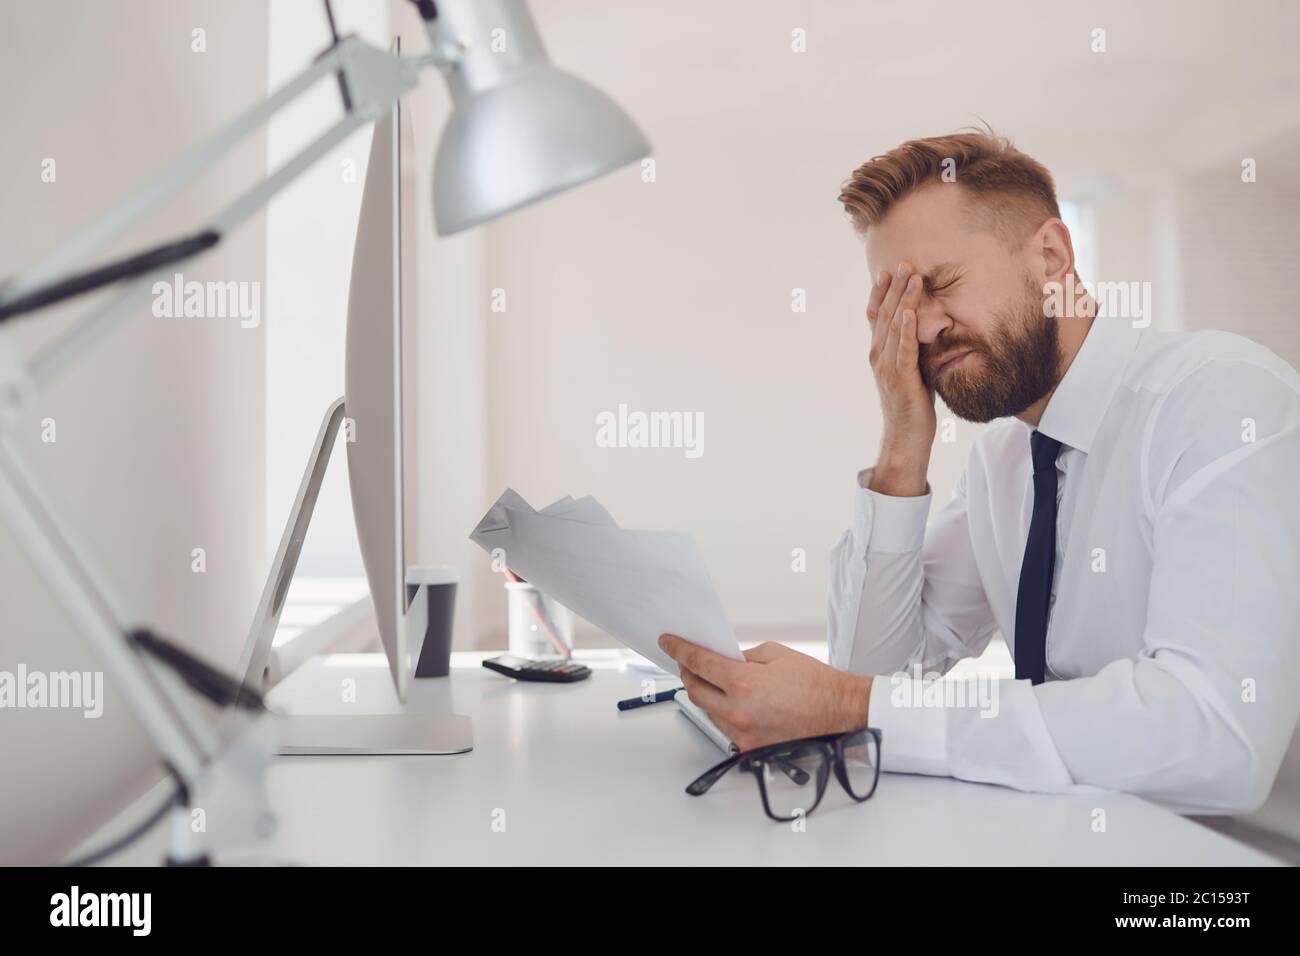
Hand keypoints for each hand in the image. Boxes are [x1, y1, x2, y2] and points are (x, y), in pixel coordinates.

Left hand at [659, 635, 871, 750]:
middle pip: (696, 691)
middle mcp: (738, 712)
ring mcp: (744, 734)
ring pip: (709, 712)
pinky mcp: (751, 749)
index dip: (679, 650)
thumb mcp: (775, 654)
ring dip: (707, 695)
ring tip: (714, 681)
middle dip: (688, 674)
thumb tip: (723, 660)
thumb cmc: (816, 684)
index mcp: (743, 683)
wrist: (842, 713)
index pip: (699, 664)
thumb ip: (743, 657)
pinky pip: (726, 728)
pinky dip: (724, 713)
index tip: (669, 643)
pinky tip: (733, 702)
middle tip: (688, 663)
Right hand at [867, 264, 934, 495]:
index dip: (881, 292)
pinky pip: (904, 349)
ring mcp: (886, 367)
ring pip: (894, 326)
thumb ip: (913, 349)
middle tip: (904, 262)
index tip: (888, 270)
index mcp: (879, 353)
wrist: (905, 438)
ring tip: (913, 277)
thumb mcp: (912, 370)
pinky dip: (907, 330)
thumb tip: (928, 328)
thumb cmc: (912, 406)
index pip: (876, 315)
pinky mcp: (900, 379)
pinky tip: (912, 312)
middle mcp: (878, 356)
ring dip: (904, 300)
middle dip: (895, 287)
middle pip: (884, 314)